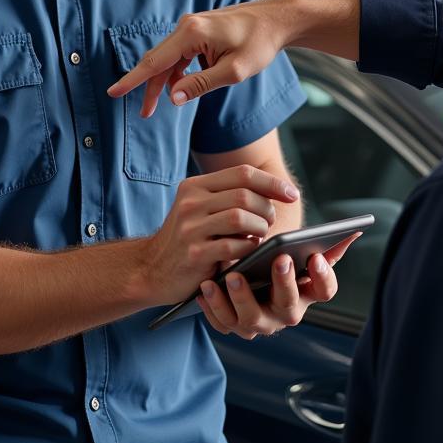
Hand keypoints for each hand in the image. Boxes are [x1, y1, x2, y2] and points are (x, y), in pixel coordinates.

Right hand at [107, 0, 298, 116]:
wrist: (278, 18)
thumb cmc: (260, 43)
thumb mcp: (233, 72)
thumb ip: (200, 85)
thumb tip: (172, 98)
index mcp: (191, 34)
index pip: (154, 61)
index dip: (132, 80)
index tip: (113, 92)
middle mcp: (187, 26)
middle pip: (159, 61)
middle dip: (150, 88)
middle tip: (144, 114)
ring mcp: (192, 25)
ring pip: (170, 59)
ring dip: (167, 82)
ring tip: (165, 105)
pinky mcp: (199, 29)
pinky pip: (181, 54)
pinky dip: (180, 71)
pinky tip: (187, 85)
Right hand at [138, 165, 300, 306]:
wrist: (151, 269)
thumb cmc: (187, 239)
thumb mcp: (200, 210)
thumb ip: (228, 198)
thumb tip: (275, 194)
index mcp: (195, 186)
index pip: (243, 173)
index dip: (272, 183)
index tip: (292, 195)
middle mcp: (191, 201)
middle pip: (245, 194)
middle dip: (267, 209)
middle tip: (270, 223)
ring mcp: (190, 226)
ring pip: (241, 216)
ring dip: (260, 228)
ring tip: (260, 237)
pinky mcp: (193, 252)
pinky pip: (233, 245)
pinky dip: (248, 247)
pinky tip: (248, 251)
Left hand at [195, 233, 360, 338]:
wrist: (247, 281)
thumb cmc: (280, 263)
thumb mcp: (301, 255)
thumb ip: (325, 244)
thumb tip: (354, 230)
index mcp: (307, 293)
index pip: (325, 291)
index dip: (323, 276)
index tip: (315, 256)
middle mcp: (285, 313)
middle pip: (289, 306)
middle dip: (284, 282)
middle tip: (279, 259)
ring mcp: (259, 323)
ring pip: (251, 319)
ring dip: (241, 298)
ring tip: (232, 275)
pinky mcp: (232, 325)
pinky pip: (222, 322)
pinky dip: (213, 306)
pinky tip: (207, 285)